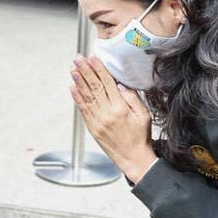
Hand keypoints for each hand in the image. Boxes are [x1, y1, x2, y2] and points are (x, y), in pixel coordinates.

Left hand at [70, 57, 154, 181]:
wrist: (133, 159)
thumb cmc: (141, 137)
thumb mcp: (144, 115)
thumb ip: (133, 98)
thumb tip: (120, 84)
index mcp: (120, 109)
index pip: (107, 83)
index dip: (99, 69)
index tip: (93, 58)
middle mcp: (106, 114)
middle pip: (94, 87)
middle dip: (85, 71)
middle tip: (78, 58)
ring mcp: (97, 121)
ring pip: (86, 96)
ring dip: (78, 81)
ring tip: (72, 68)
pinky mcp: (92, 128)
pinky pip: (83, 109)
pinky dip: (77, 97)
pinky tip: (72, 87)